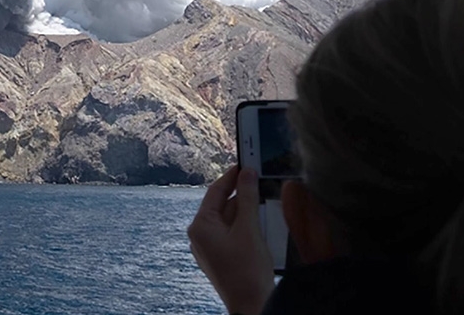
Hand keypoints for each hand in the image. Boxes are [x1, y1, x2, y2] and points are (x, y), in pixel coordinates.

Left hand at [188, 166, 274, 314]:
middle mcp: (199, 236)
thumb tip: (247, 173)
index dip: (231, 176)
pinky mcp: (221, 258)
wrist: (252, 305)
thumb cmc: (248, 270)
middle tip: (259, 180)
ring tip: (264, 201)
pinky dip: (245, 226)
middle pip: (222, 206)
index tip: (245, 163)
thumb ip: (248, 198)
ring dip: (246, 211)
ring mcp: (209, 249)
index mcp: (200, 226)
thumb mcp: (249, 228)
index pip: (215, 192)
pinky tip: (261, 224)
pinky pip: (232, 234)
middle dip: (241, 195)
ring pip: (228, 220)